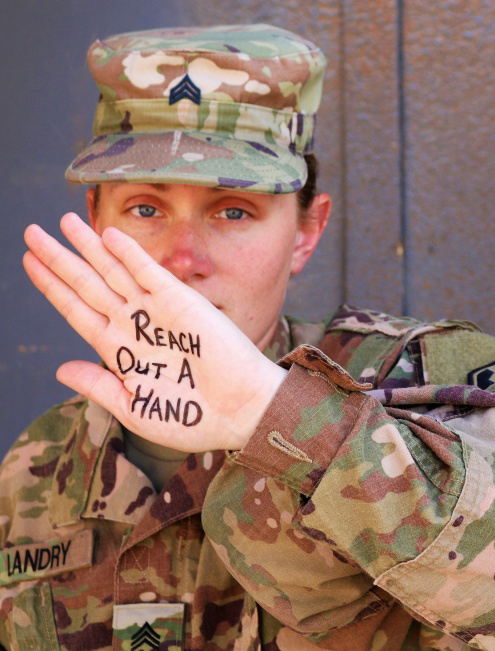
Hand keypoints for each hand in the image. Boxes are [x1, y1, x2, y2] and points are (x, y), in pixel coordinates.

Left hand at [23, 213, 284, 451]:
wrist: (241, 411)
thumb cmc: (193, 419)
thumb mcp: (135, 408)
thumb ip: (98, 385)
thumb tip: (59, 369)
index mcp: (120, 351)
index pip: (77, 311)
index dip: (52, 287)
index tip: (29, 263)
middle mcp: (135, 325)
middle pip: (89, 285)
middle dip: (60, 258)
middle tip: (32, 232)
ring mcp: (158, 312)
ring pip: (114, 272)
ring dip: (90, 246)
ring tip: (64, 220)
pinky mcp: (183, 302)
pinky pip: (149, 273)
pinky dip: (130, 254)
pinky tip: (109, 235)